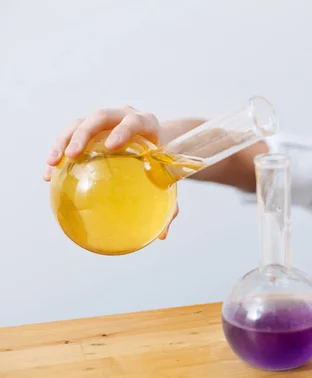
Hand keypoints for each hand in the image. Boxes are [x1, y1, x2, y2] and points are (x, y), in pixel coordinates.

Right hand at [44, 105, 178, 238]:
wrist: (158, 141)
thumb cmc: (164, 163)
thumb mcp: (169, 179)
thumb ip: (170, 204)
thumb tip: (162, 235)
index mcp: (147, 124)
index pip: (134, 122)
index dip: (123, 130)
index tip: (113, 145)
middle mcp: (123, 115)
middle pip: (100, 117)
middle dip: (83, 133)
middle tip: (72, 154)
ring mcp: (105, 119)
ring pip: (80, 123)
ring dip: (63, 141)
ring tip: (51, 163)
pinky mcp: (90, 126)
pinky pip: (70, 136)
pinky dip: (59, 152)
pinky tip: (48, 175)